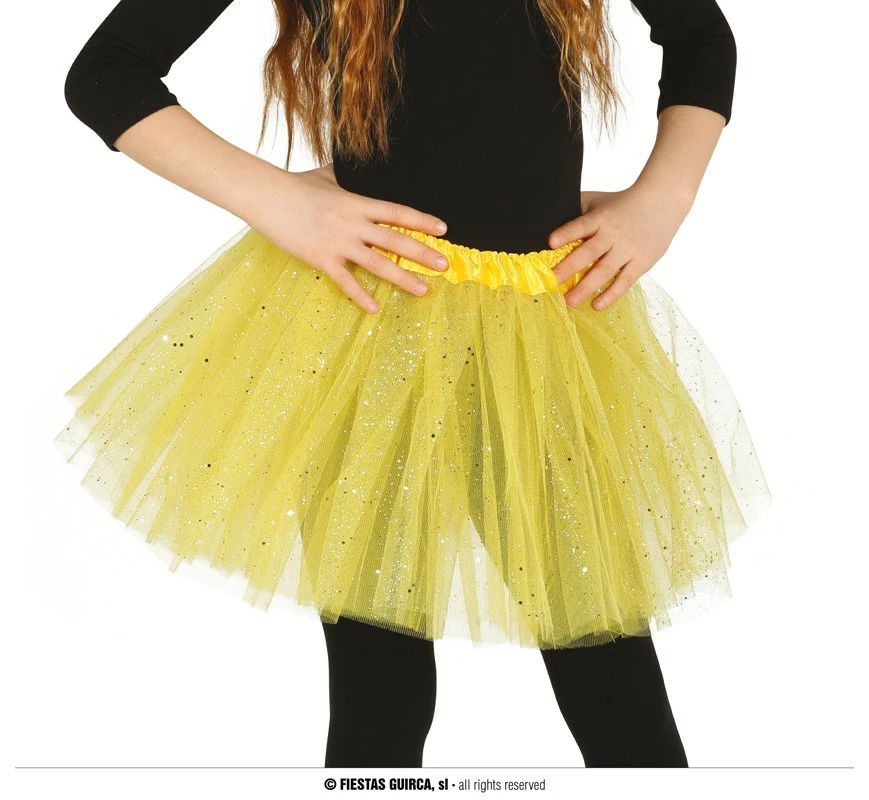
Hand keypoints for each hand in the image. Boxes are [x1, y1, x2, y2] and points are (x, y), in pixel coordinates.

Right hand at [248, 163, 449, 313]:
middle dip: (423, 254)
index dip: (422, 220)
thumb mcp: (328, 176)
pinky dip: (360, 296)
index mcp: (357, 203)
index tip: (443, 229)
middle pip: (396, 240)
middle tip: (444, 265)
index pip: (398, 212)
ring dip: (403, 278)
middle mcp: (354, 223)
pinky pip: (346, 281)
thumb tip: (357, 167)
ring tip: (423, 290)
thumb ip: (347, 177)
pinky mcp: (322, 258)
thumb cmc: (295, 185)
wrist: (266, 195)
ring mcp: (339, 242)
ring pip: (378, 263)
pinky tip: (375, 309)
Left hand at [548, 184, 690, 309]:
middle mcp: (613, 234)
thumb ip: (576, 209)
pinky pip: (624, 281)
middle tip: (554, 280)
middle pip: (590, 252)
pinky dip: (611, 294)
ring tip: (570, 301)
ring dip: (586, 287)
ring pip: (604, 270)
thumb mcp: (598, 201)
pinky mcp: (641, 262)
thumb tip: (547, 219)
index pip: (581, 225)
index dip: (566, 233)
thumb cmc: (621, 204)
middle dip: (570, 266)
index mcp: (600, 218)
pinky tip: (596, 305)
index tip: (551, 242)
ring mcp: (628, 249)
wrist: (662, 201)